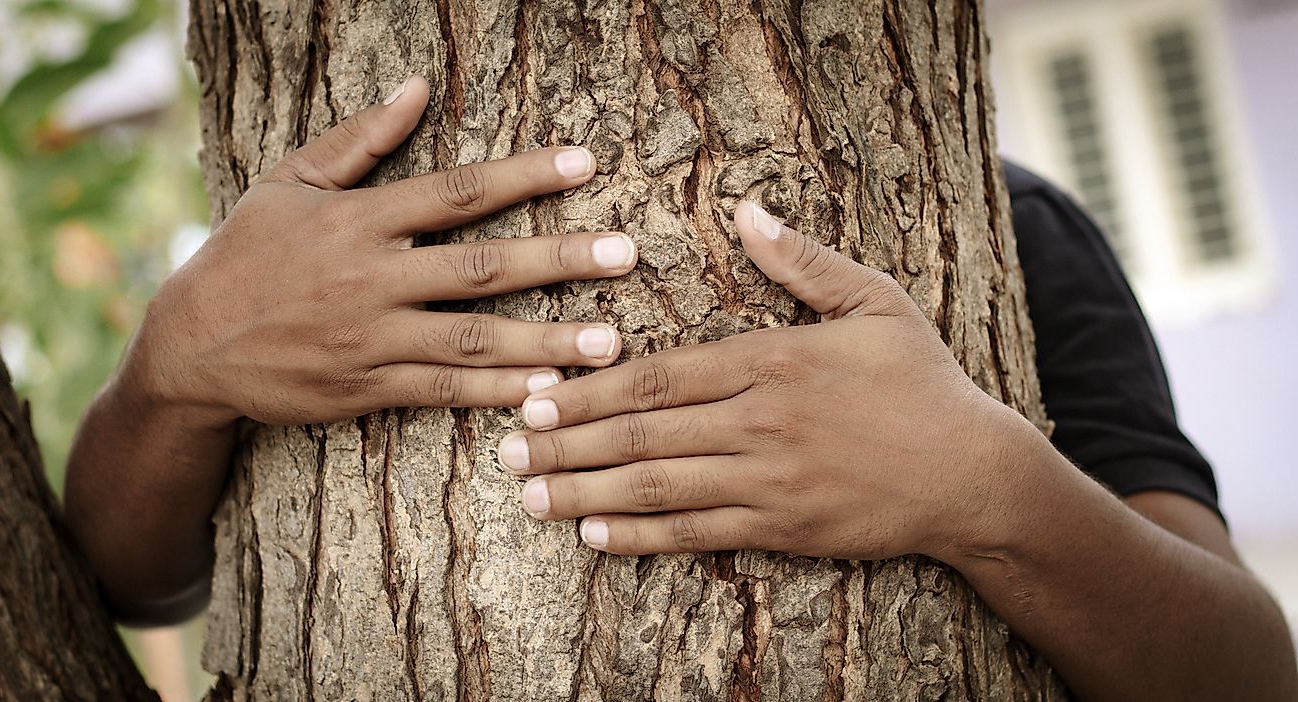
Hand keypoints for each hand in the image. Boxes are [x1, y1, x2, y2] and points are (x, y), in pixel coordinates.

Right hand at [128, 75, 636, 427]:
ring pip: (473, 339)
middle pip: (481, 267)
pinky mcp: (366, 388)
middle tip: (626, 253)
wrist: (190, 346)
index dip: (524, 175)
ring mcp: (370, 337)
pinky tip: (548, 391)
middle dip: (559, 260)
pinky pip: (442, 391)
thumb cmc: (245, 255)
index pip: (456, 191)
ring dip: (547, 340)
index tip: (585, 162)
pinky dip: (496, 392)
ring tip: (611, 342)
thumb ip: (359, 140)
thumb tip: (417, 88)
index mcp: (359, 219)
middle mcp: (371, 276)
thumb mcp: (289, 184)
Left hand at [496, 201, 1043, 561]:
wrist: (972, 474)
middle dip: (567, 441)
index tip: (537, 393)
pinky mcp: (782, 529)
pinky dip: (641, 535)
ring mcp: (767, 481)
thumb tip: (748, 211)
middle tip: (509, 448)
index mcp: (770, 361)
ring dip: (586, 491)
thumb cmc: (922, 383)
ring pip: (657, 486)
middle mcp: (758, 422)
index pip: (658, 378)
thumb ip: (803, 261)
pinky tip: (595, 535)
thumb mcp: (874, 303)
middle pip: (642, 434)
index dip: (589, 390)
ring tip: (530, 494)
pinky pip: (697, 533)